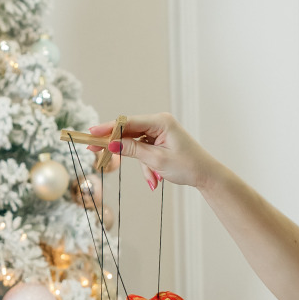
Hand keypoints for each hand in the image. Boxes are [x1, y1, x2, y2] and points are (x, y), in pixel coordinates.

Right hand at [87, 112, 217, 190]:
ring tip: (153, 177)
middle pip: (128, 130)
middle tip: (95, 151)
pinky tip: (156, 178)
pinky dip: (146, 164)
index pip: (128, 122)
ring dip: (139, 162)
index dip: (108, 128)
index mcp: (160, 122)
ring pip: (135, 143)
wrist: (207, 175)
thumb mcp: (156, 160)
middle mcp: (159, 122)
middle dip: (116, 144)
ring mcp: (160, 131)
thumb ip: (133, 149)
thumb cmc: (187, 166)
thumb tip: (112, 143)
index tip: (92, 132)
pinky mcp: (160, 140)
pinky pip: (144, 149)